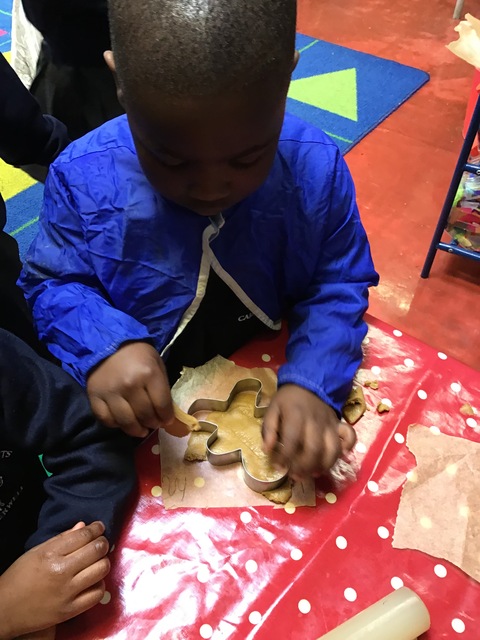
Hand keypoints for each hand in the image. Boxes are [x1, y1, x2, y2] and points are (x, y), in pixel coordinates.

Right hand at [0, 522, 109, 639]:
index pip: (84, 535)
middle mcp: (61, 572)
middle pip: (96, 550)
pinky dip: (99, 585)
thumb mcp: (36, 552)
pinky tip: (92, 581)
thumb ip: (62, 538)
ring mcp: (67, 592)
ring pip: (101, 570)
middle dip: (102, 543)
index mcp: (50, 554)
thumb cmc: (19, 577)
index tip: (99, 527)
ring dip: (102, 562)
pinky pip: (97, 594)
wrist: (5, 609)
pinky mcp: (70, 610)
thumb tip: (84, 526)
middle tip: (100, 543)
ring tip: (96, 561)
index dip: (96, 528)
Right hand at [87, 342, 174, 437]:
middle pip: (145, 416)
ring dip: (137, 430)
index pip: (162, 405)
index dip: (167, 417)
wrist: (108, 343)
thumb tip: (167, 413)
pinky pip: (106, 420)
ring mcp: (111, 392)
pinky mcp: (95, 397)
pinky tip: (123, 422)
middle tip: (154, 424)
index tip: (167, 421)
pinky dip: (116, 425)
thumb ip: (163, 388)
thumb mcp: (157, 364)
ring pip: (126, 422)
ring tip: (142, 430)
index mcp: (148, 374)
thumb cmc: (138, 354)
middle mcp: (129, 385)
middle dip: (153, 423)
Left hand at [262, 384, 355, 479]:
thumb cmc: (287, 400)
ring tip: (313, 473)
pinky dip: (347, 449)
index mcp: (295, 415)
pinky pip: (350, 437)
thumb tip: (267, 450)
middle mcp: (315, 421)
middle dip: (304, 467)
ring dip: (324, 465)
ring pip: (332, 449)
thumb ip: (268, 430)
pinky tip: (337, 458)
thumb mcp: (272, 409)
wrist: (307, 383)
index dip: (285, 458)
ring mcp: (329, 423)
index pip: (292, 440)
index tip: (279, 467)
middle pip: (314, 449)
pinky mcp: (339, 424)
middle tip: (296, 476)